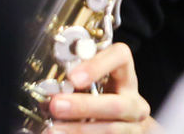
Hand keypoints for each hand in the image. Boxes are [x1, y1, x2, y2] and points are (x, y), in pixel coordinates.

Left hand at [45, 43, 161, 132]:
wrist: (122, 126)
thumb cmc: (100, 99)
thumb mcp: (94, 86)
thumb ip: (78, 82)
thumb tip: (48, 89)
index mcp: (125, 76)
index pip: (120, 56)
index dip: (98, 66)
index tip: (72, 77)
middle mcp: (135, 102)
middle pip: (116, 104)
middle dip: (83, 106)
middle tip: (55, 105)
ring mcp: (135, 126)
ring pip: (111, 129)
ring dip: (79, 129)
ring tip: (52, 129)